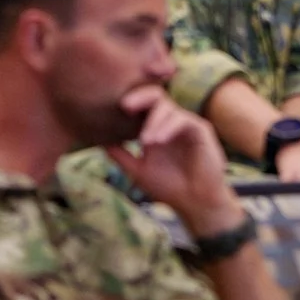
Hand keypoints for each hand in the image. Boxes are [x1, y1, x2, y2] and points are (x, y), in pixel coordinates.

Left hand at [104, 86, 243, 241]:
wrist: (194, 203)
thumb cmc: (169, 186)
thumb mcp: (138, 170)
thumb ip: (121, 155)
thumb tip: (99, 142)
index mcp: (156, 127)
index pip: (143, 105)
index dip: (130, 102)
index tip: (114, 108)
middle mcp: (171, 121)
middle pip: (156, 96)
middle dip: (140, 97)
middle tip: (125, 106)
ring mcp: (186, 124)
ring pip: (168, 107)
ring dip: (153, 122)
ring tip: (145, 141)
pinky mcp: (200, 129)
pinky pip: (183, 120)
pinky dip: (168, 128)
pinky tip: (158, 141)